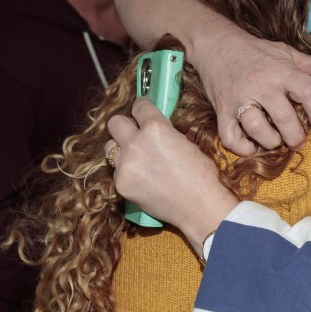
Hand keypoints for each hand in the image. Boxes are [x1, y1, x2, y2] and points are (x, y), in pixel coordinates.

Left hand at [105, 98, 237, 251]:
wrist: (200, 205)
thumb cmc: (201, 174)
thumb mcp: (185, 142)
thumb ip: (164, 132)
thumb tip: (153, 129)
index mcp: (156, 128)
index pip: (138, 106)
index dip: (141, 108)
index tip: (142, 112)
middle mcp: (136, 142)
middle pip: (115, 123)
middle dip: (125, 126)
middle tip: (134, 134)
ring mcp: (125, 165)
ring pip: (109, 148)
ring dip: (121, 149)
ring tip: (136, 159)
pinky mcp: (121, 184)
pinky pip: (116, 171)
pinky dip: (126, 173)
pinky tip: (142, 180)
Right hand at [191, 25, 310, 154]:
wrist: (216, 44)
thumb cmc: (255, 51)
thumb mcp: (283, 51)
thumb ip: (306, 63)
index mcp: (281, 71)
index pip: (308, 92)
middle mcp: (262, 86)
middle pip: (284, 118)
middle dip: (296, 137)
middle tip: (298, 142)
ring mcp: (239, 99)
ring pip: (257, 129)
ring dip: (271, 141)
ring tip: (276, 140)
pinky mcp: (222, 110)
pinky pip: (229, 137)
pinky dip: (242, 147)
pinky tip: (252, 145)